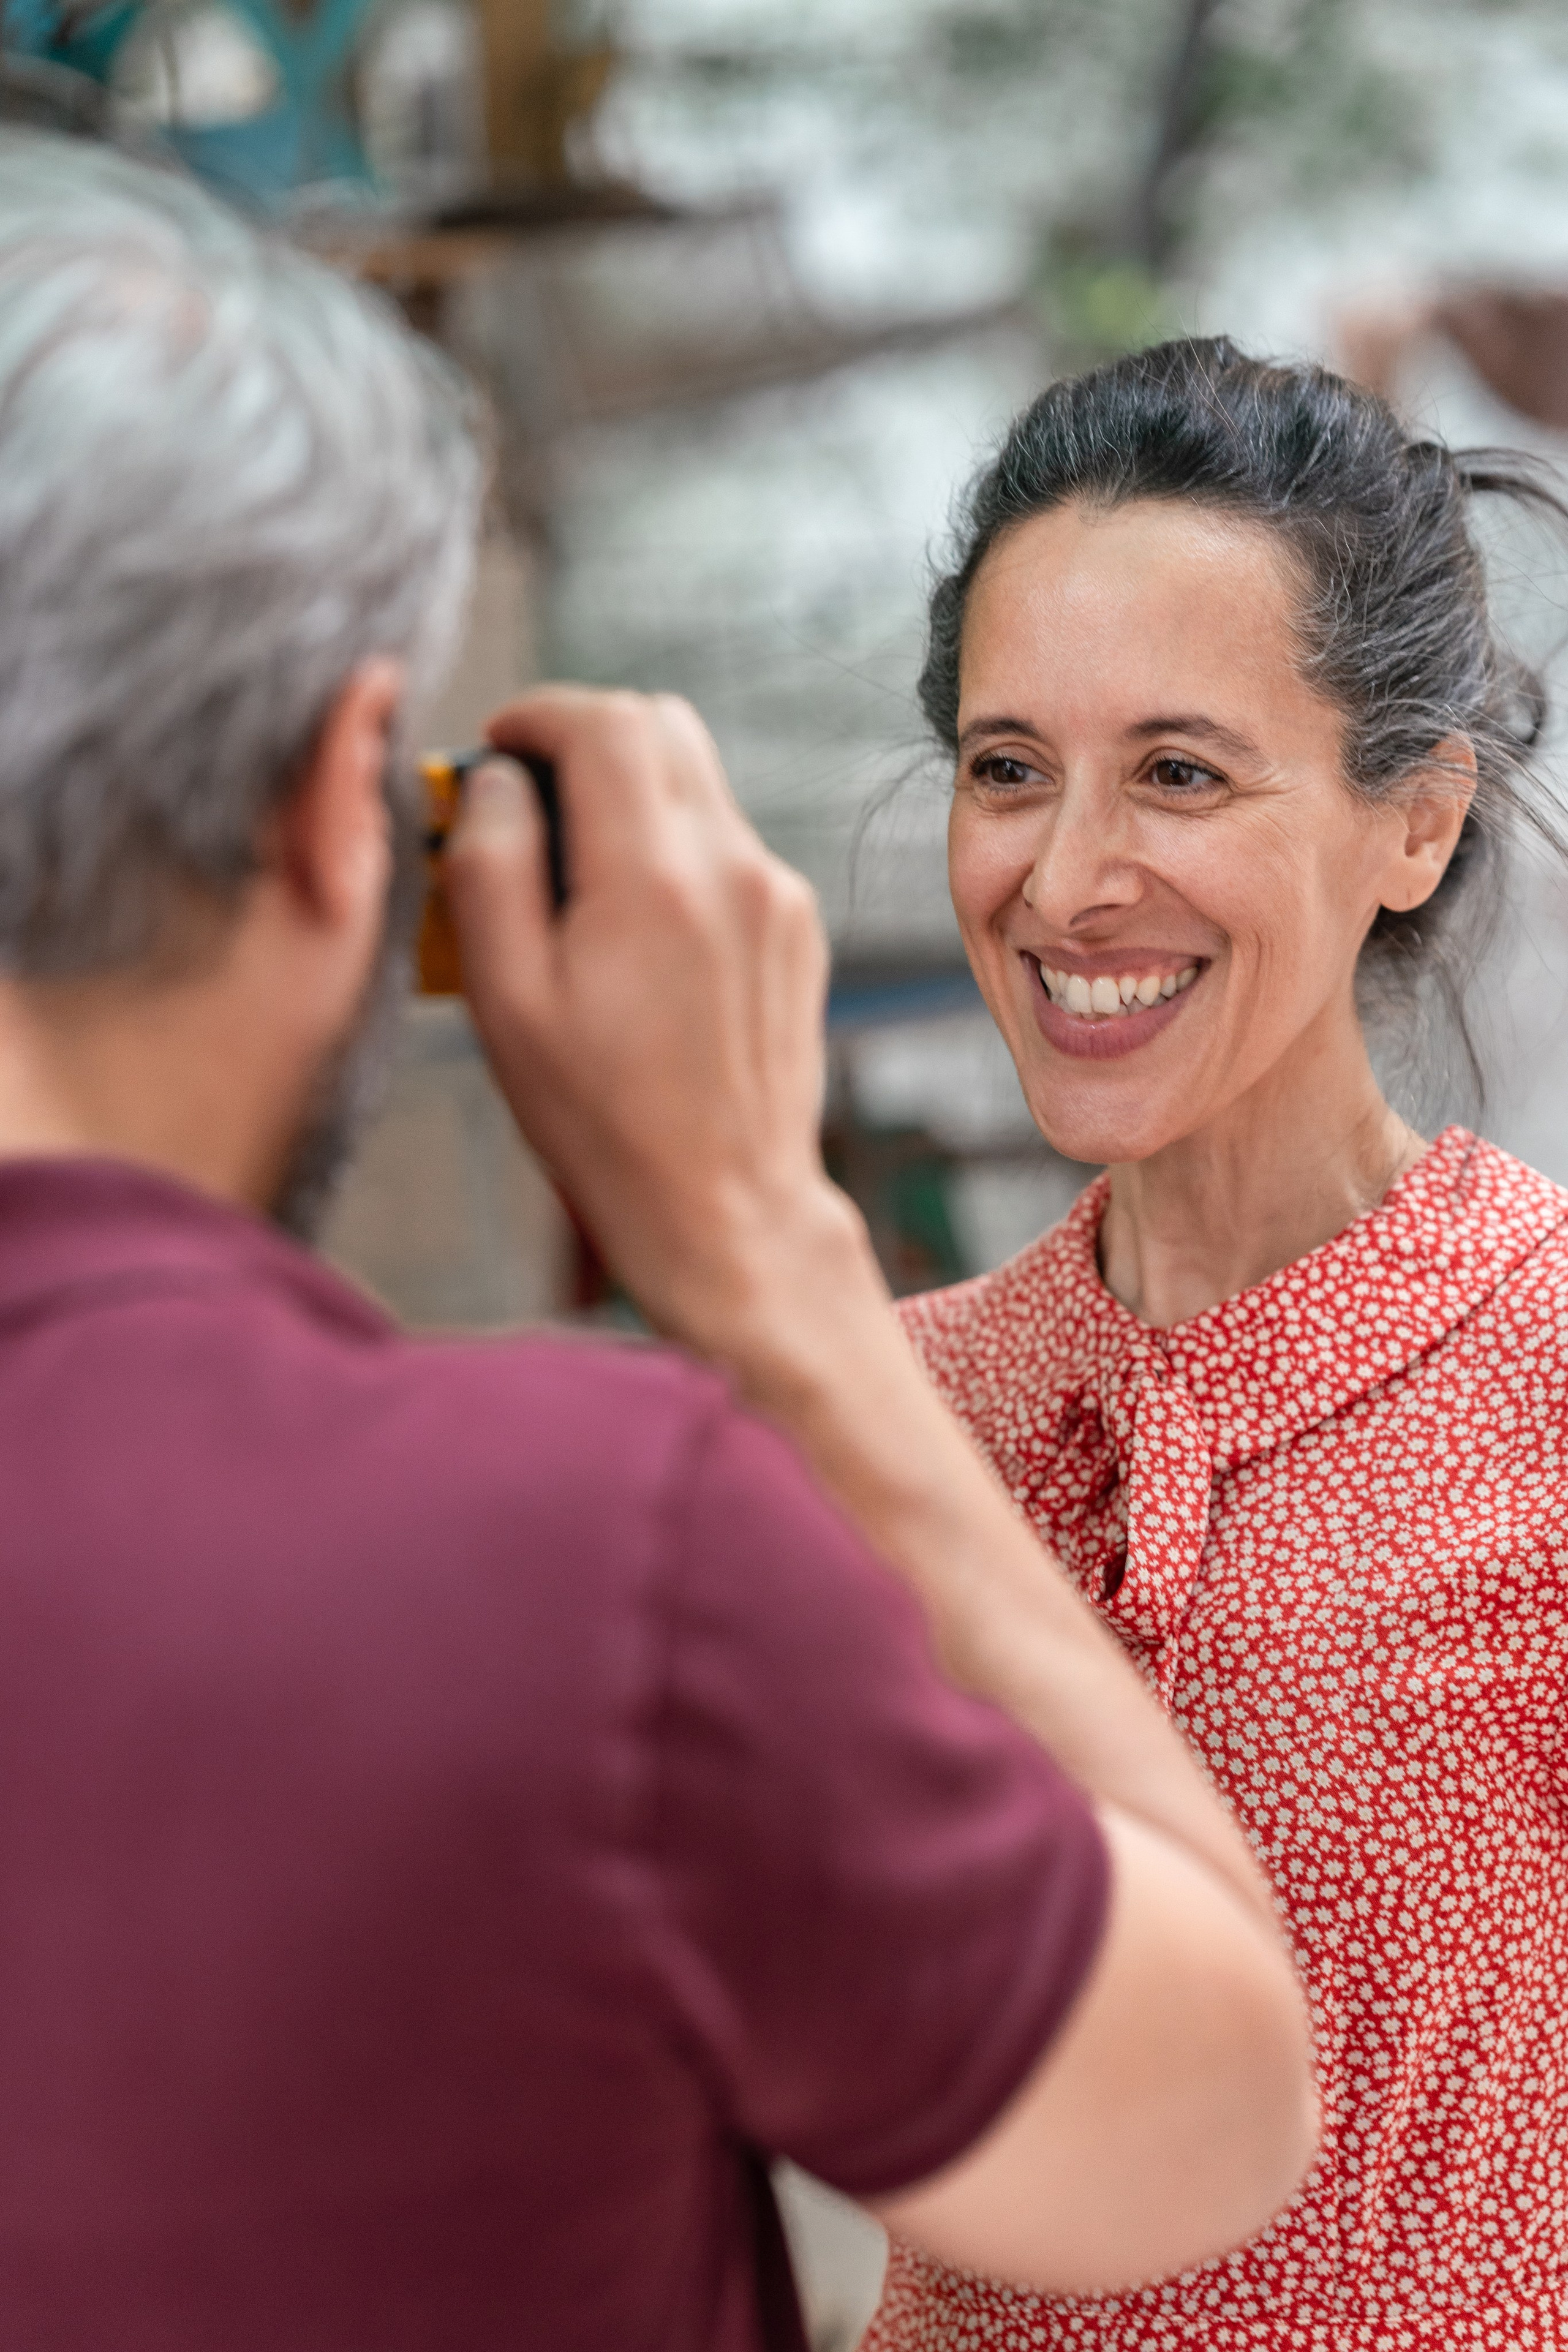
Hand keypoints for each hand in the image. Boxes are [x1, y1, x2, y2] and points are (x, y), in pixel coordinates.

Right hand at [444, 686, 872, 1359]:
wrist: (723, 1206)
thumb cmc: (600, 1120)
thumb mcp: (505, 998)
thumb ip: (492, 863)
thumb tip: (499, 779)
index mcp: (652, 876)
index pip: (604, 721)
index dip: (537, 715)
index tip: (497, 748)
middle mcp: (731, 867)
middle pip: (661, 726)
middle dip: (585, 738)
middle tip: (527, 800)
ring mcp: (776, 895)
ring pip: (697, 783)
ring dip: (628, 796)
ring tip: (572, 881)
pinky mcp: (797, 927)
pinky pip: (726, 847)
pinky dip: (672, 851)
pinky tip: (633, 932)